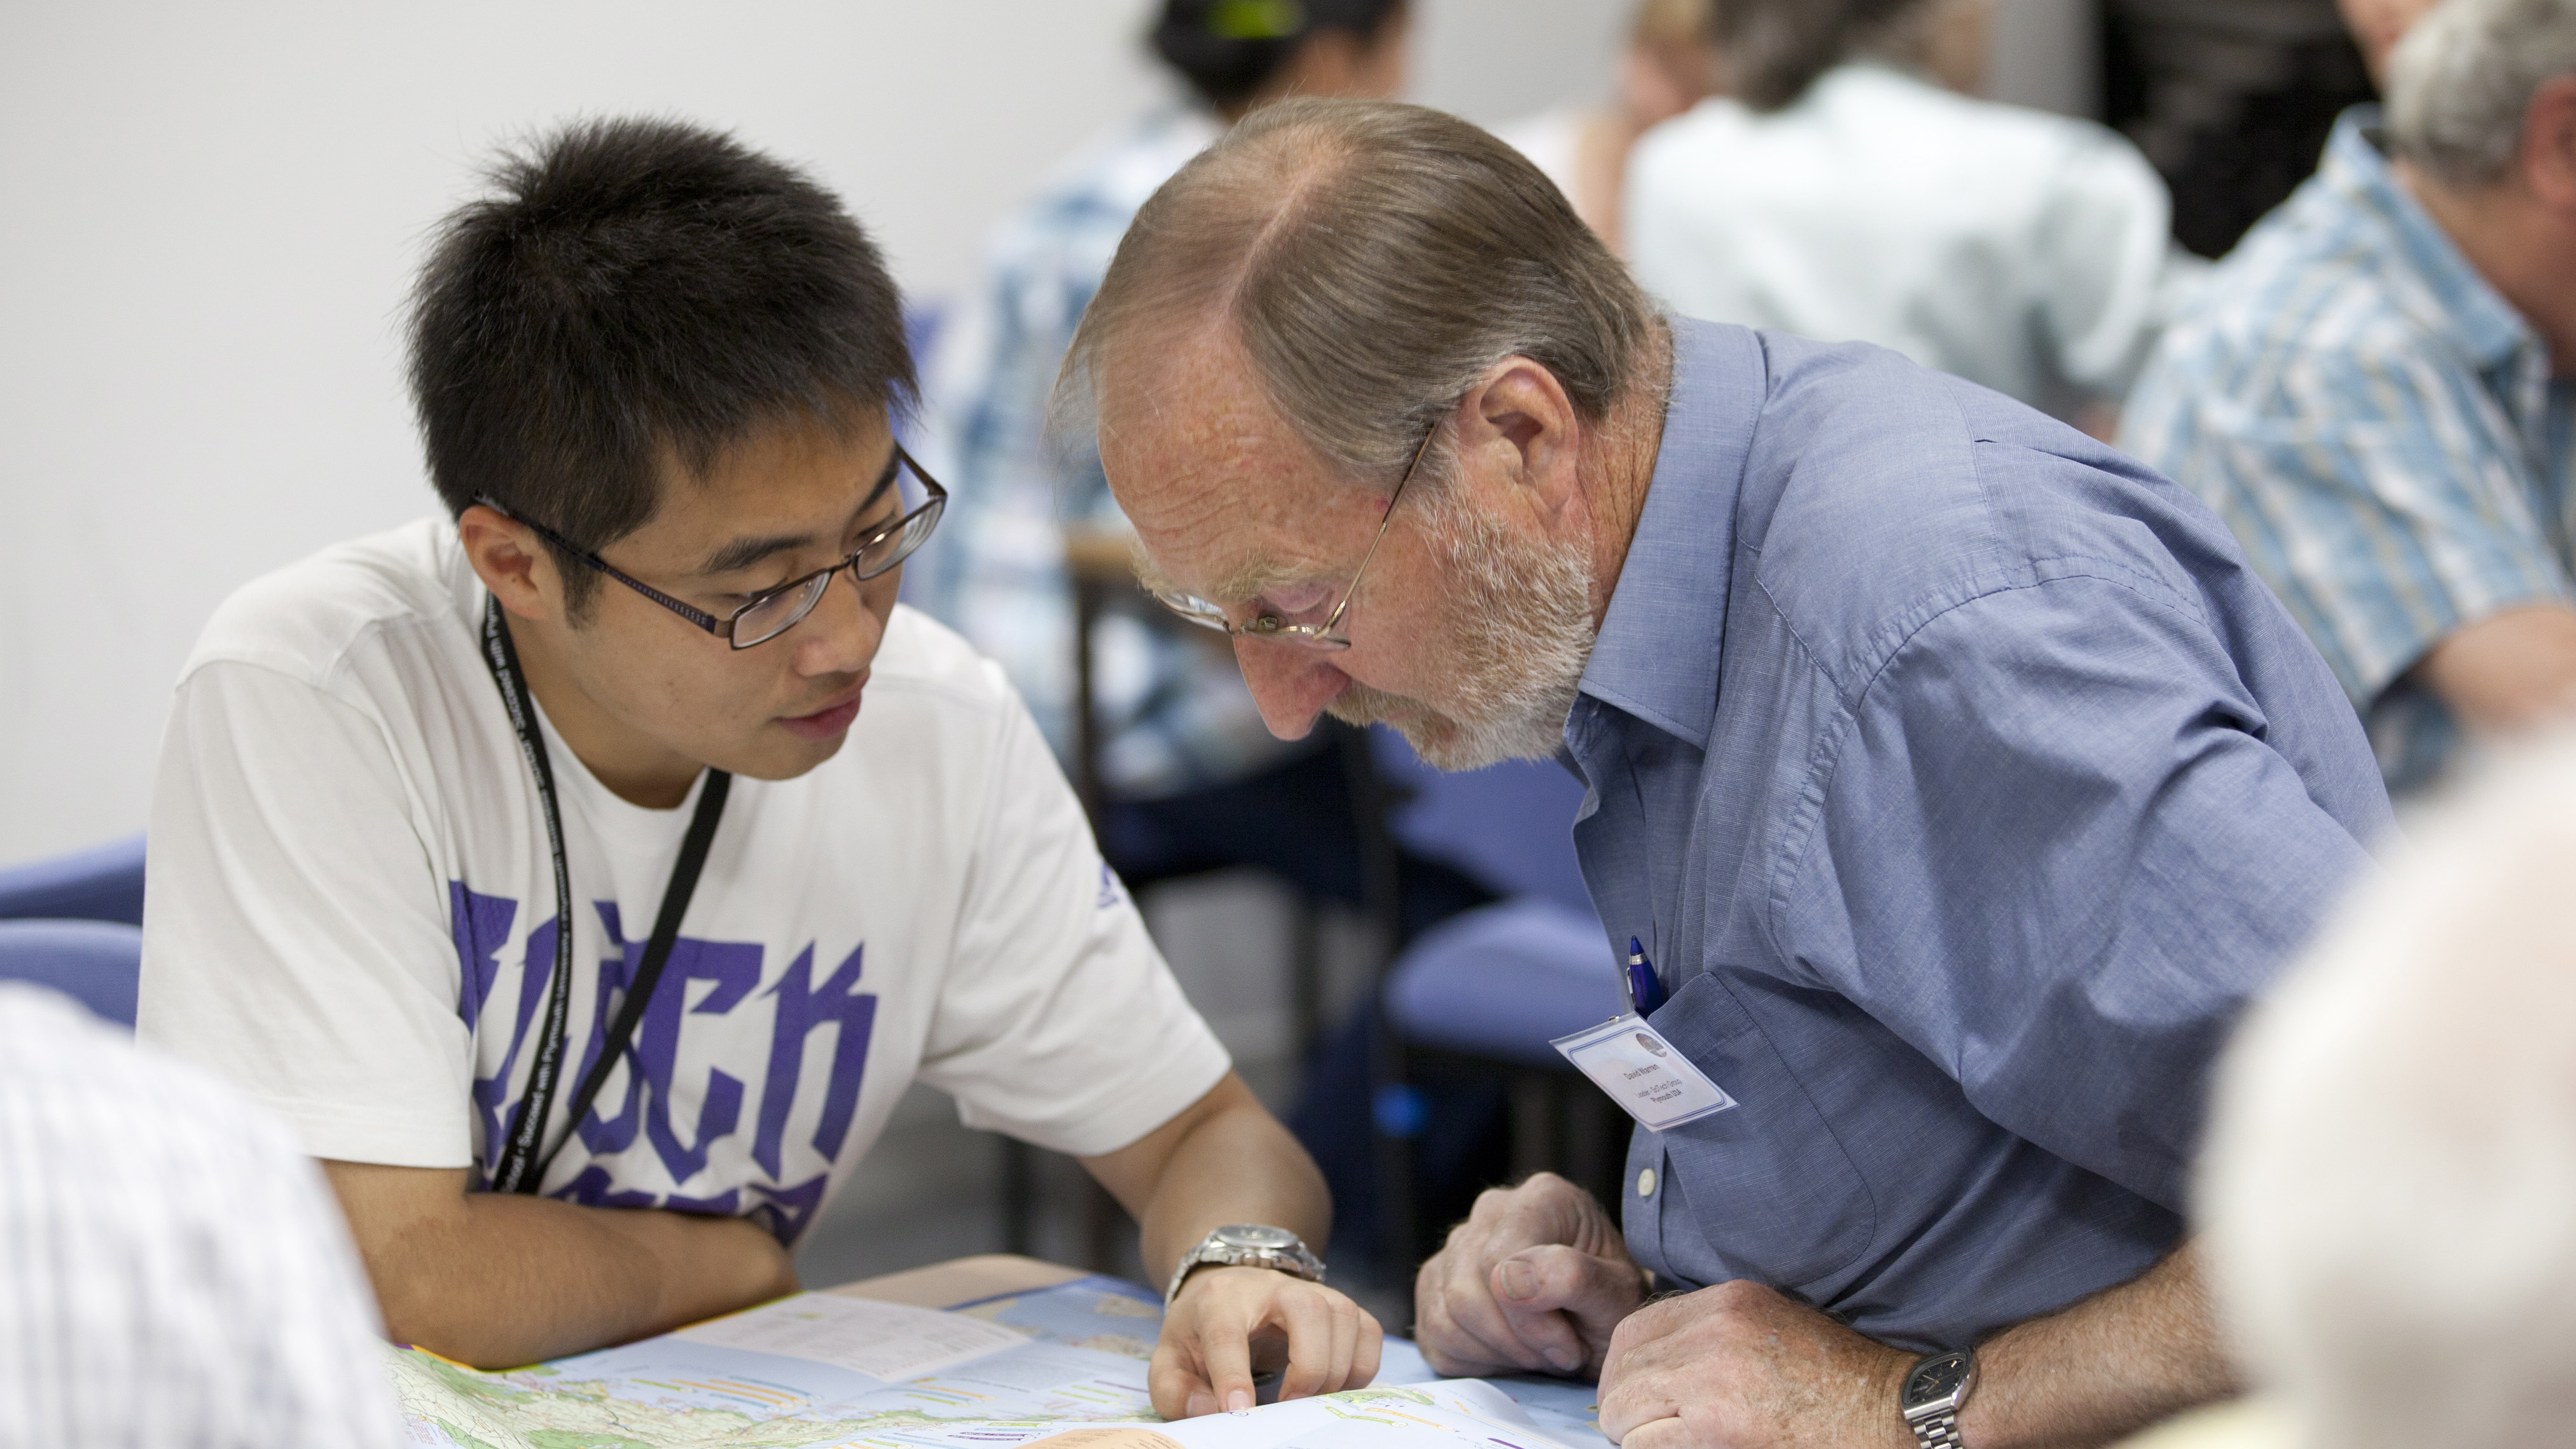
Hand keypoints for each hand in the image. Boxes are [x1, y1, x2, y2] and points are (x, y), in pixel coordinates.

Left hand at [1152, 1266, 1381, 1418]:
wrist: (1230, 1291)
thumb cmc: (1202, 1331)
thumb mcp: (1171, 1359)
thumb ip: (1175, 1390)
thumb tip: (1209, 1409)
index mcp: (1220, 1300)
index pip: (1227, 1333)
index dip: (1233, 1374)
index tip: (1238, 1409)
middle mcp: (1272, 1286)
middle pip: (1307, 1310)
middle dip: (1307, 1366)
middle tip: (1289, 1404)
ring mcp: (1314, 1290)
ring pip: (1344, 1318)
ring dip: (1334, 1371)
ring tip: (1308, 1399)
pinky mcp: (1341, 1305)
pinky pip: (1369, 1332)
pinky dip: (1360, 1367)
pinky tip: (1334, 1386)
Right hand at [1413, 1172, 1646, 1377]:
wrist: (1602, 1321)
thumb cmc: (1613, 1305)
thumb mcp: (1617, 1296)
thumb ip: (1573, 1277)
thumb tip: (1509, 1279)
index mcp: (1543, 1197)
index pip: (1499, 1260)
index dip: (1530, 1320)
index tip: (1570, 1346)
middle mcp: (1491, 1210)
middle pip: (1466, 1292)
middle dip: (1516, 1341)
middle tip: (1557, 1354)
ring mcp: (1456, 1245)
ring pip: (1445, 1317)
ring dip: (1497, 1353)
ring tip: (1539, 1351)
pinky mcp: (1435, 1282)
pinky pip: (1434, 1334)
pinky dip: (1475, 1360)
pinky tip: (1512, 1352)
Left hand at [1598, 1281, 1913, 1448]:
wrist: (1890, 1412)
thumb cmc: (1837, 1378)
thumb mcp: (1770, 1325)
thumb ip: (1709, 1331)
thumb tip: (1651, 1363)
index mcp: (1724, 1302)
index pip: (1633, 1331)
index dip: (1626, 1369)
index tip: (1637, 1394)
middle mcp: (1712, 1332)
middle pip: (1620, 1369)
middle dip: (1624, 1404)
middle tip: (1644, 1427)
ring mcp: (1711, 1379)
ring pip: (1623, 1408)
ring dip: (1635, 1431)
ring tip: (1668, 1442)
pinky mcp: (1717, 1428)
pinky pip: (1645, 1443)